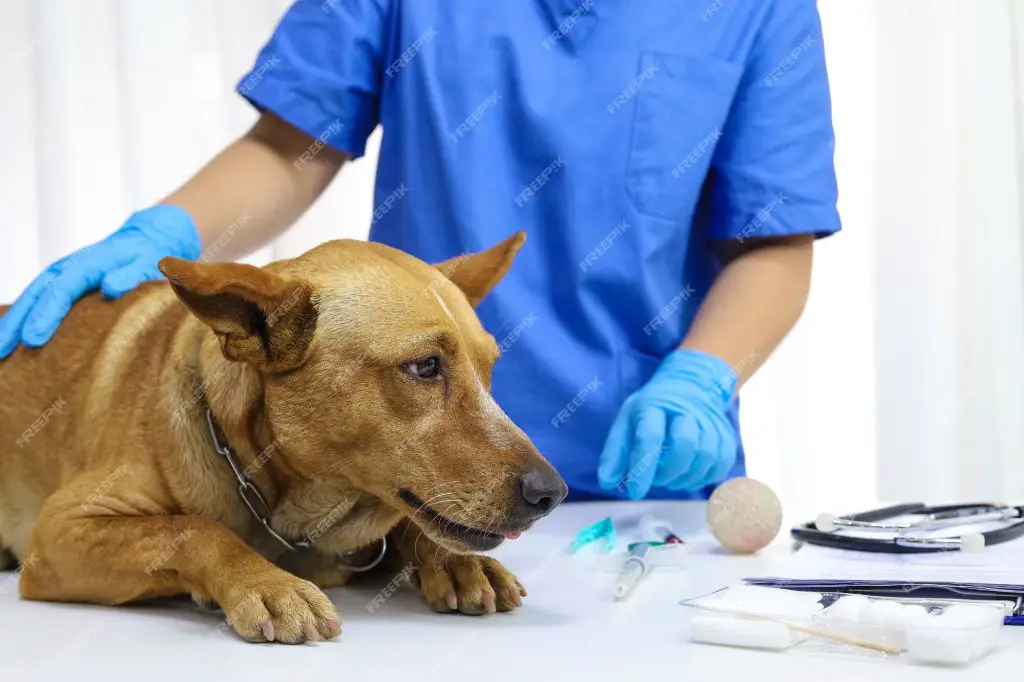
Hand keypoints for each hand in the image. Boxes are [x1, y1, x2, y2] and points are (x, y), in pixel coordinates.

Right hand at [0, 205, 200, 358]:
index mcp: (89, 264)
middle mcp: (67, 267)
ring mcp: (60, 274)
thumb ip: (131, 275)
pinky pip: (35, 300)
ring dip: (12, 323)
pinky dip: (21, 318)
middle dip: (17, 323)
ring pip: (30, 298)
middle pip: (36, 295)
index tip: (34, 340)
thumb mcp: (147, 264)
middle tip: (1, 351)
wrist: (144, 239)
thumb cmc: (147, 258)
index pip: (62, 290)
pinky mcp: (59, 283)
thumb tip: (110, 287)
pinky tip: (10, 339)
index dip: (47, 315)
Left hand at [598, 349, 738, 499]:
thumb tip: (607, 482)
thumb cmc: (654, 409)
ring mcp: (711, 423)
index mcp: (655, 405)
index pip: (650, 435)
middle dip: (668, 472)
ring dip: (684, 478)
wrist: (691, 386)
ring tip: (669, 480)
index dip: (642, 467)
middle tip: (656, 481)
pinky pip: (720, 465)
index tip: (635, 492)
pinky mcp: (726, 437)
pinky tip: (687, 477)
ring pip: (706, 457)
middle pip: (685, 444)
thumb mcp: (627, 420)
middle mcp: (687, 411)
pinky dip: (702, 479)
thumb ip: (616, 451)